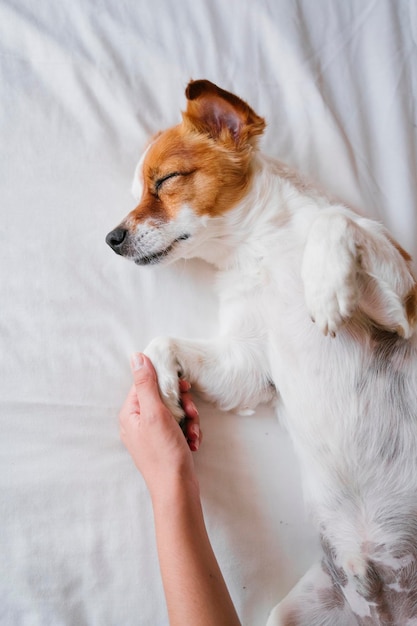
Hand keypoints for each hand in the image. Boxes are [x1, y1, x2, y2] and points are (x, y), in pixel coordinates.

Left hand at [118, 353, 201, 498]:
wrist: (176, 489)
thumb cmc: (164, 453)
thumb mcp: (155, 413)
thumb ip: (146, 383)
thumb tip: (136, 356)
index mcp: (131, 413)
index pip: (146, 383)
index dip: (166, 383)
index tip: (182, 388)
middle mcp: (139, 422)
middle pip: (164, 397)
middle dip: (183, 404)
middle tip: (190, 412)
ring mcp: (152, 433)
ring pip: (176, 411)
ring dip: (189, 420)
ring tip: (192, 433)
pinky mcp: (165, 442)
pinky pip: (180, 426)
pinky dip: (189, 432)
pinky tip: (192, 442)